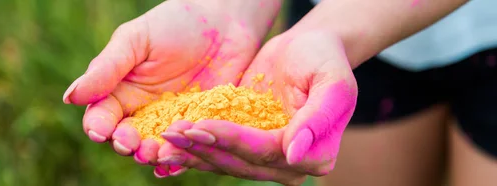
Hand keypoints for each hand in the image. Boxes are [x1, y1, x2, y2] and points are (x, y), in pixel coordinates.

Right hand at [61, 0, 278, 176]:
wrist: (227, 19)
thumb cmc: (175, 23)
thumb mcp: (136, 40)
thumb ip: (106, 69)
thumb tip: (70, 97)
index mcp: (122, 92)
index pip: (102, 117)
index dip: (98, 126)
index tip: (100, 131)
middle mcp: (145, 113)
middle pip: (127, 139)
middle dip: (126, 145)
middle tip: (130, 145)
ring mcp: (174, 122)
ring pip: (157, 148)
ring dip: (152, 155)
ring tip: (154, 154)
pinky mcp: (202, 127)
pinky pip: (189, 149)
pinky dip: (181, 159)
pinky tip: (176, 163)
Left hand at [157, 30, 357, 184]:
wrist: (306, 50)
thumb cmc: (324, 60)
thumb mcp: (333, 83)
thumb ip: (318, 118)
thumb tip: (294, 154)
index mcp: (315, 154)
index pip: (266, 152)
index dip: (233, 141)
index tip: (202, 126)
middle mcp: (290, 164)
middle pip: (241, 161)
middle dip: (205, 147)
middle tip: (172, 131)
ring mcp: (266, 159)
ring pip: (225, 161)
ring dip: (193, 151)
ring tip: (165, 137)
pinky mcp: (246, 148)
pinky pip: (218, 152)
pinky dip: (194, 148)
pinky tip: (170, 141)